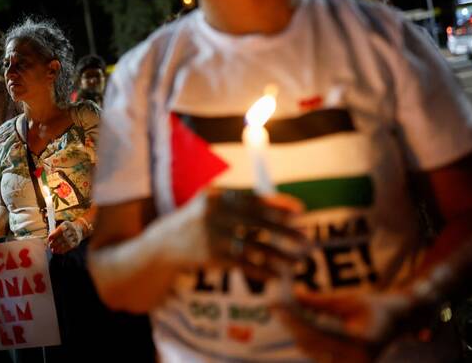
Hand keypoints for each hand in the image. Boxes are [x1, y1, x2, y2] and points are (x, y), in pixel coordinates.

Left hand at [48, 220, 83, 253]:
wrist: (80, 228)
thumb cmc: (67, 228)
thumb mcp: (62, 226)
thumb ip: (56, 231)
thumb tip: (49, 239)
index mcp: (67, 225)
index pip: (60, 230)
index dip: (54, 235)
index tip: (49, 239)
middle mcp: (72, 230)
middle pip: (62, 237)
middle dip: (55, 242)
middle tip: (50, 245)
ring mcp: (75, 236)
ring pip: (65, 243)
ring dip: (58, 248)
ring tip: (53, 250)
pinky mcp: (76, 242)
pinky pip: (68, 247)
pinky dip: (62, 250)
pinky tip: (57, 251)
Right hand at [163, 188, 307, 279]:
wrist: (164, 244)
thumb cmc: (196, 219)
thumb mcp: (211, 201)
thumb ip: (239, 198)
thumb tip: (279, 202)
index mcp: (216, 196)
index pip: (254, 199)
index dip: (279, 205)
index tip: (300, 211)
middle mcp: (214, 214)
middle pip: (257, 221)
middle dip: (285, 230)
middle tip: (306, 237)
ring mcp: (212, 236)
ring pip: (253, 246)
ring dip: (278, 256)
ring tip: (297, 262)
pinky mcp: (211, 257)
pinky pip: (243, 264)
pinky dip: (261, 271)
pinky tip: (277, 276)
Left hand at [273, 289, 411, 361]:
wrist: (398, 322)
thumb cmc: (375, 307)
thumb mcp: (348, 300)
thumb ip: (320, 302)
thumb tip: (292, 295)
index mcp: (361, 343)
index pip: (319, 333)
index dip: (295, 319)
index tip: (278, 305)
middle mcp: (356, 361)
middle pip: (311, 344)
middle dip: (291, 324)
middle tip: (274, 306)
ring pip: (311, 351)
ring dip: (295, 331)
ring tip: (282, 311)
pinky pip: (317, 354)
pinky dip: (306, 338)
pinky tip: (295, 323)